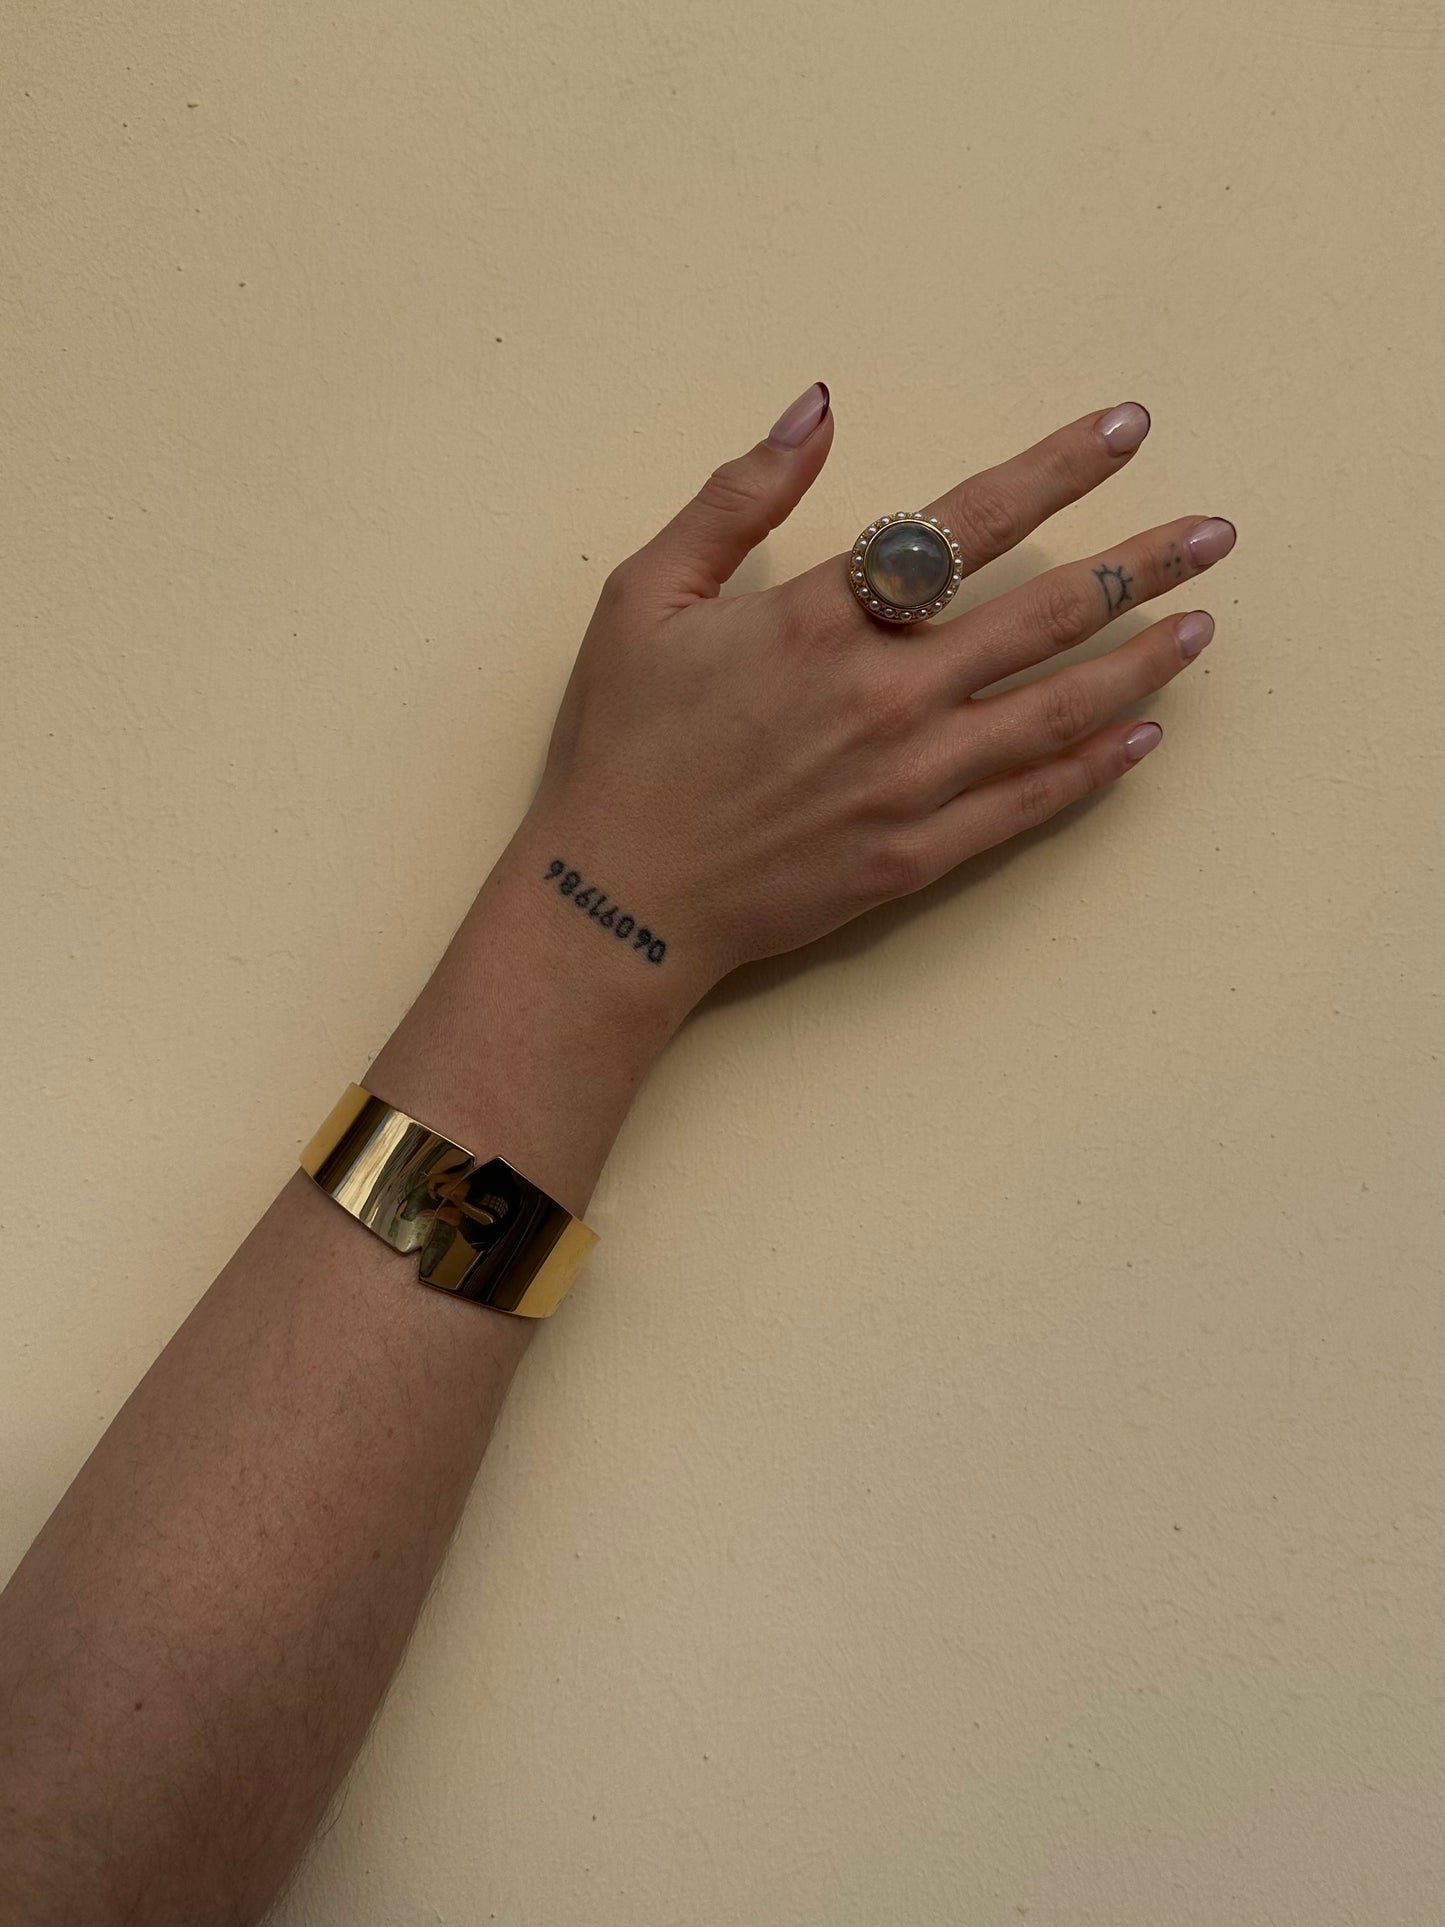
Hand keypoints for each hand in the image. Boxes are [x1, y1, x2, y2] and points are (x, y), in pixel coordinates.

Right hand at [514, 383, 1233, 1003]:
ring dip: (1141, 661)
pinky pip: (1028, 803)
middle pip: (1047, 613)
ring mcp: (910, 781)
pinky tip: (1143, 736)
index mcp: (821, 618)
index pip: (970, 521)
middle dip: (1143, 562)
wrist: (617, 898)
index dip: (1058, 468)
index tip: (1128, 428)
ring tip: (1203, 625)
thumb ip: (736, 496)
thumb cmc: (623, 745)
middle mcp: (886, 694)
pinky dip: (1093, 767)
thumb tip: (815, 407)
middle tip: (1215, 533)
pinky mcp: (916, 853)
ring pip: (1058, 709)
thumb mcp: (645, 595)